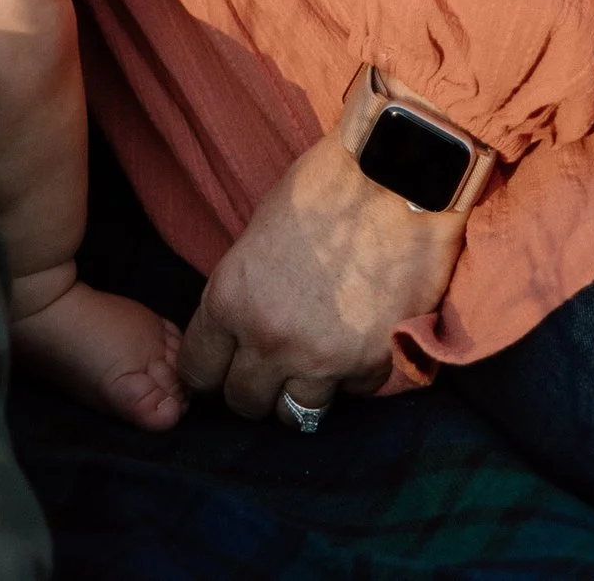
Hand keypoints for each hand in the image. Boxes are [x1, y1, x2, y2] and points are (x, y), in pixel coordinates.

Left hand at [178, 132, 464, 420]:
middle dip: (254, 388)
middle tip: (270, 366)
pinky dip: (352, 377)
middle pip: (244, 404)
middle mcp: (270, 339)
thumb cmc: (324, 189)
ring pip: (296, 415)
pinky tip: (358, 342)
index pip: (198, 370)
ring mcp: (323, 359)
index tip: (221, 368)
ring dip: (302, 392)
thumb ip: (243, 292)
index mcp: (231, 300)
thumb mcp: (258, 234)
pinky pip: (352, 395)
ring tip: (314, 363)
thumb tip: (238, 330)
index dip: (209, 370)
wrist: (395, 178)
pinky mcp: (372, 366)